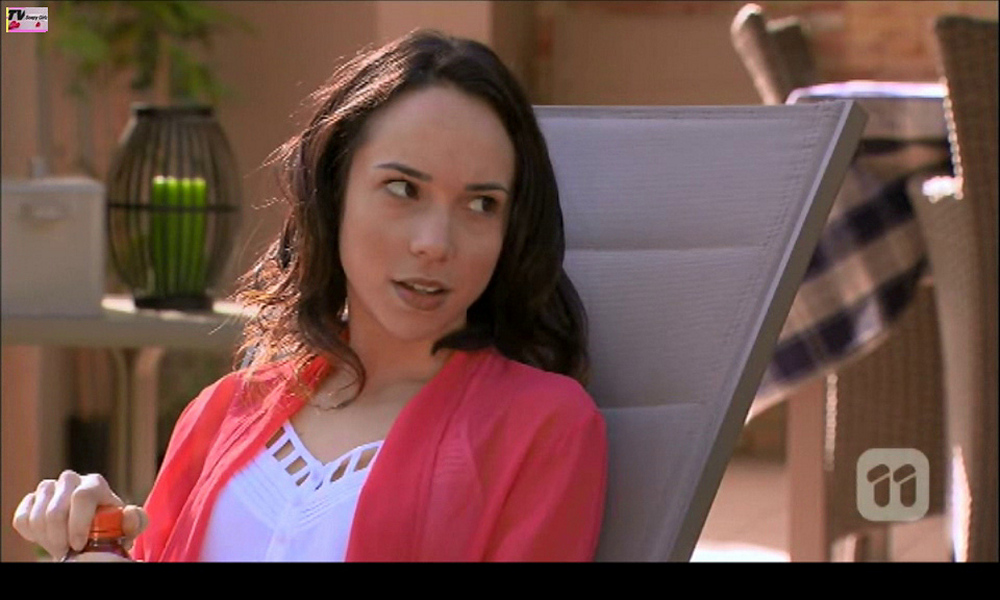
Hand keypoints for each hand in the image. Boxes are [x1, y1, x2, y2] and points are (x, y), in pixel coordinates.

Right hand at [12, 471, 146, 560]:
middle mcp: (71, 480)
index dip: (78, 523)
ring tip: (60, 547)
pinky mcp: (32, 499)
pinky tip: (46, 538)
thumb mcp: (129, 526)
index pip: (82, 496)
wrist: (92, 530)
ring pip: (37, 515)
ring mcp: (49, 488)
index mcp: (95, 484)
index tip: (79, 545)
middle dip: (59, 537)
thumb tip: (128, 513)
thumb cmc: (113, 527)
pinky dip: (32, 534)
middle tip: (67, 552)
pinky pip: (22, 519)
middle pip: (56, 509)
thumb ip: (134, 520)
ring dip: (47, 538)